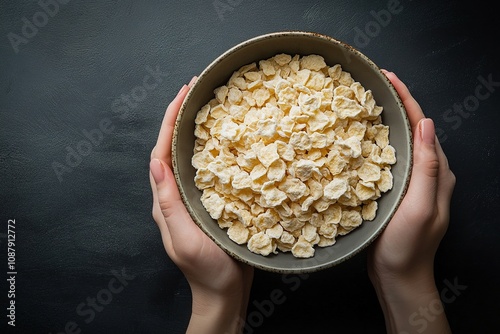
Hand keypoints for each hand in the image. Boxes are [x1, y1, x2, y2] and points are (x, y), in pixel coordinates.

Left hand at [149, 77, 253, 333]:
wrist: (225, 293)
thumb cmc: (207, 271)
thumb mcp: (184, 239)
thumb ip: (169, 204)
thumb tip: (155, 163)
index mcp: (166, 200)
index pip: (162, 153)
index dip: (169, 121)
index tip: (182, 93)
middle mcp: (177, 194)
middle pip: (175, 147)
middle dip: (182, 116)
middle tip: (197, 89)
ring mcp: (194, 198)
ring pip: (191, 155)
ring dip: (198, 128)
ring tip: (211, 105)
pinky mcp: (212, 202)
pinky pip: (210, 168)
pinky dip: (216, 148)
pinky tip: (230, 138)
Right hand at [368, 71, 455, 332]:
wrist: (399, 276)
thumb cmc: (409, 246)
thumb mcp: (421, 206)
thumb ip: (428, 167)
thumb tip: (427, 125)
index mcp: (437, 172)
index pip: (423, 126)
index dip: (407, 99)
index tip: (388, 76)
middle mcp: (426, 173)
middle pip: (412, 129)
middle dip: (396, 103)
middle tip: (373, 84)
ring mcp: (411, 182)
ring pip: (399, 142)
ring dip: (385, 120)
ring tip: (365, 103)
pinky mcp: (395, 191)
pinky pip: (387, 158)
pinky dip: (376, 142)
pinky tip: (360, 139)